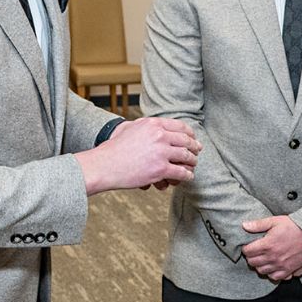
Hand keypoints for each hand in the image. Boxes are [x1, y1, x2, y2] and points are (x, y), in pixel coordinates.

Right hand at [75, 117, 200, 194]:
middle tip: (197, 151)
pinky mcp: (160, 169)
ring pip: (186, 157)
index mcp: (153, 124)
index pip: (179, 126)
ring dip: (192, 162)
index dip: (189, 133)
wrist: (104, 165)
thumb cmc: (114, 149)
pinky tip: (188, 177)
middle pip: (186, 141)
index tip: (192, 137)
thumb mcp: (129, 128)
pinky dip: (187, 175)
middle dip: (194, 147)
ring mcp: (161, 153)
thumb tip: (154, 125)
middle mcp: (159, 136)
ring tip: (192, 165)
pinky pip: (181, 172)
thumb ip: (144, 125)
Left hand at [242, 215, 301, 280]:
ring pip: (261, 271)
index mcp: (267, 244)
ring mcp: (280, 265)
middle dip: (251, 257)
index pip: (247, 251)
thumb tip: (244, 225)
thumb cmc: (294, 226)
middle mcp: (272, 257)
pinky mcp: (288, 270)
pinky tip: (272, 267)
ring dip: (259, 266)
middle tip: (254, 253)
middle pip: (253, 262)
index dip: (246, 248)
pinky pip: (274, 277)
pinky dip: (271, 274)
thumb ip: (258, 225)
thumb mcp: (275, 221)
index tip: (248, 246)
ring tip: (262, 260)